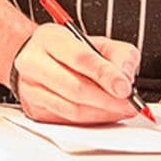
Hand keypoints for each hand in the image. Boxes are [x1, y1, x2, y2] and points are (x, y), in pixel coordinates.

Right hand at [12, 23, 140, 125]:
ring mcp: (30, 88)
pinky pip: (67, 121)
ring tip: (122, 110)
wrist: (37, 57)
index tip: (125, 88)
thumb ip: (118, 54)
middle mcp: (34, 62)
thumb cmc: (68, 49)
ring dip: (102, 113)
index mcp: (50, 38)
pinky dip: (91, 121)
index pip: (80, 58)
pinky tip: (105, 115)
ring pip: (71, 109)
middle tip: (130, 104)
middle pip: (75, 87)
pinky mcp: (34, 110)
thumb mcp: (96, 40)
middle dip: (108, 100)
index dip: (105, 75)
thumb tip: (126, 78)